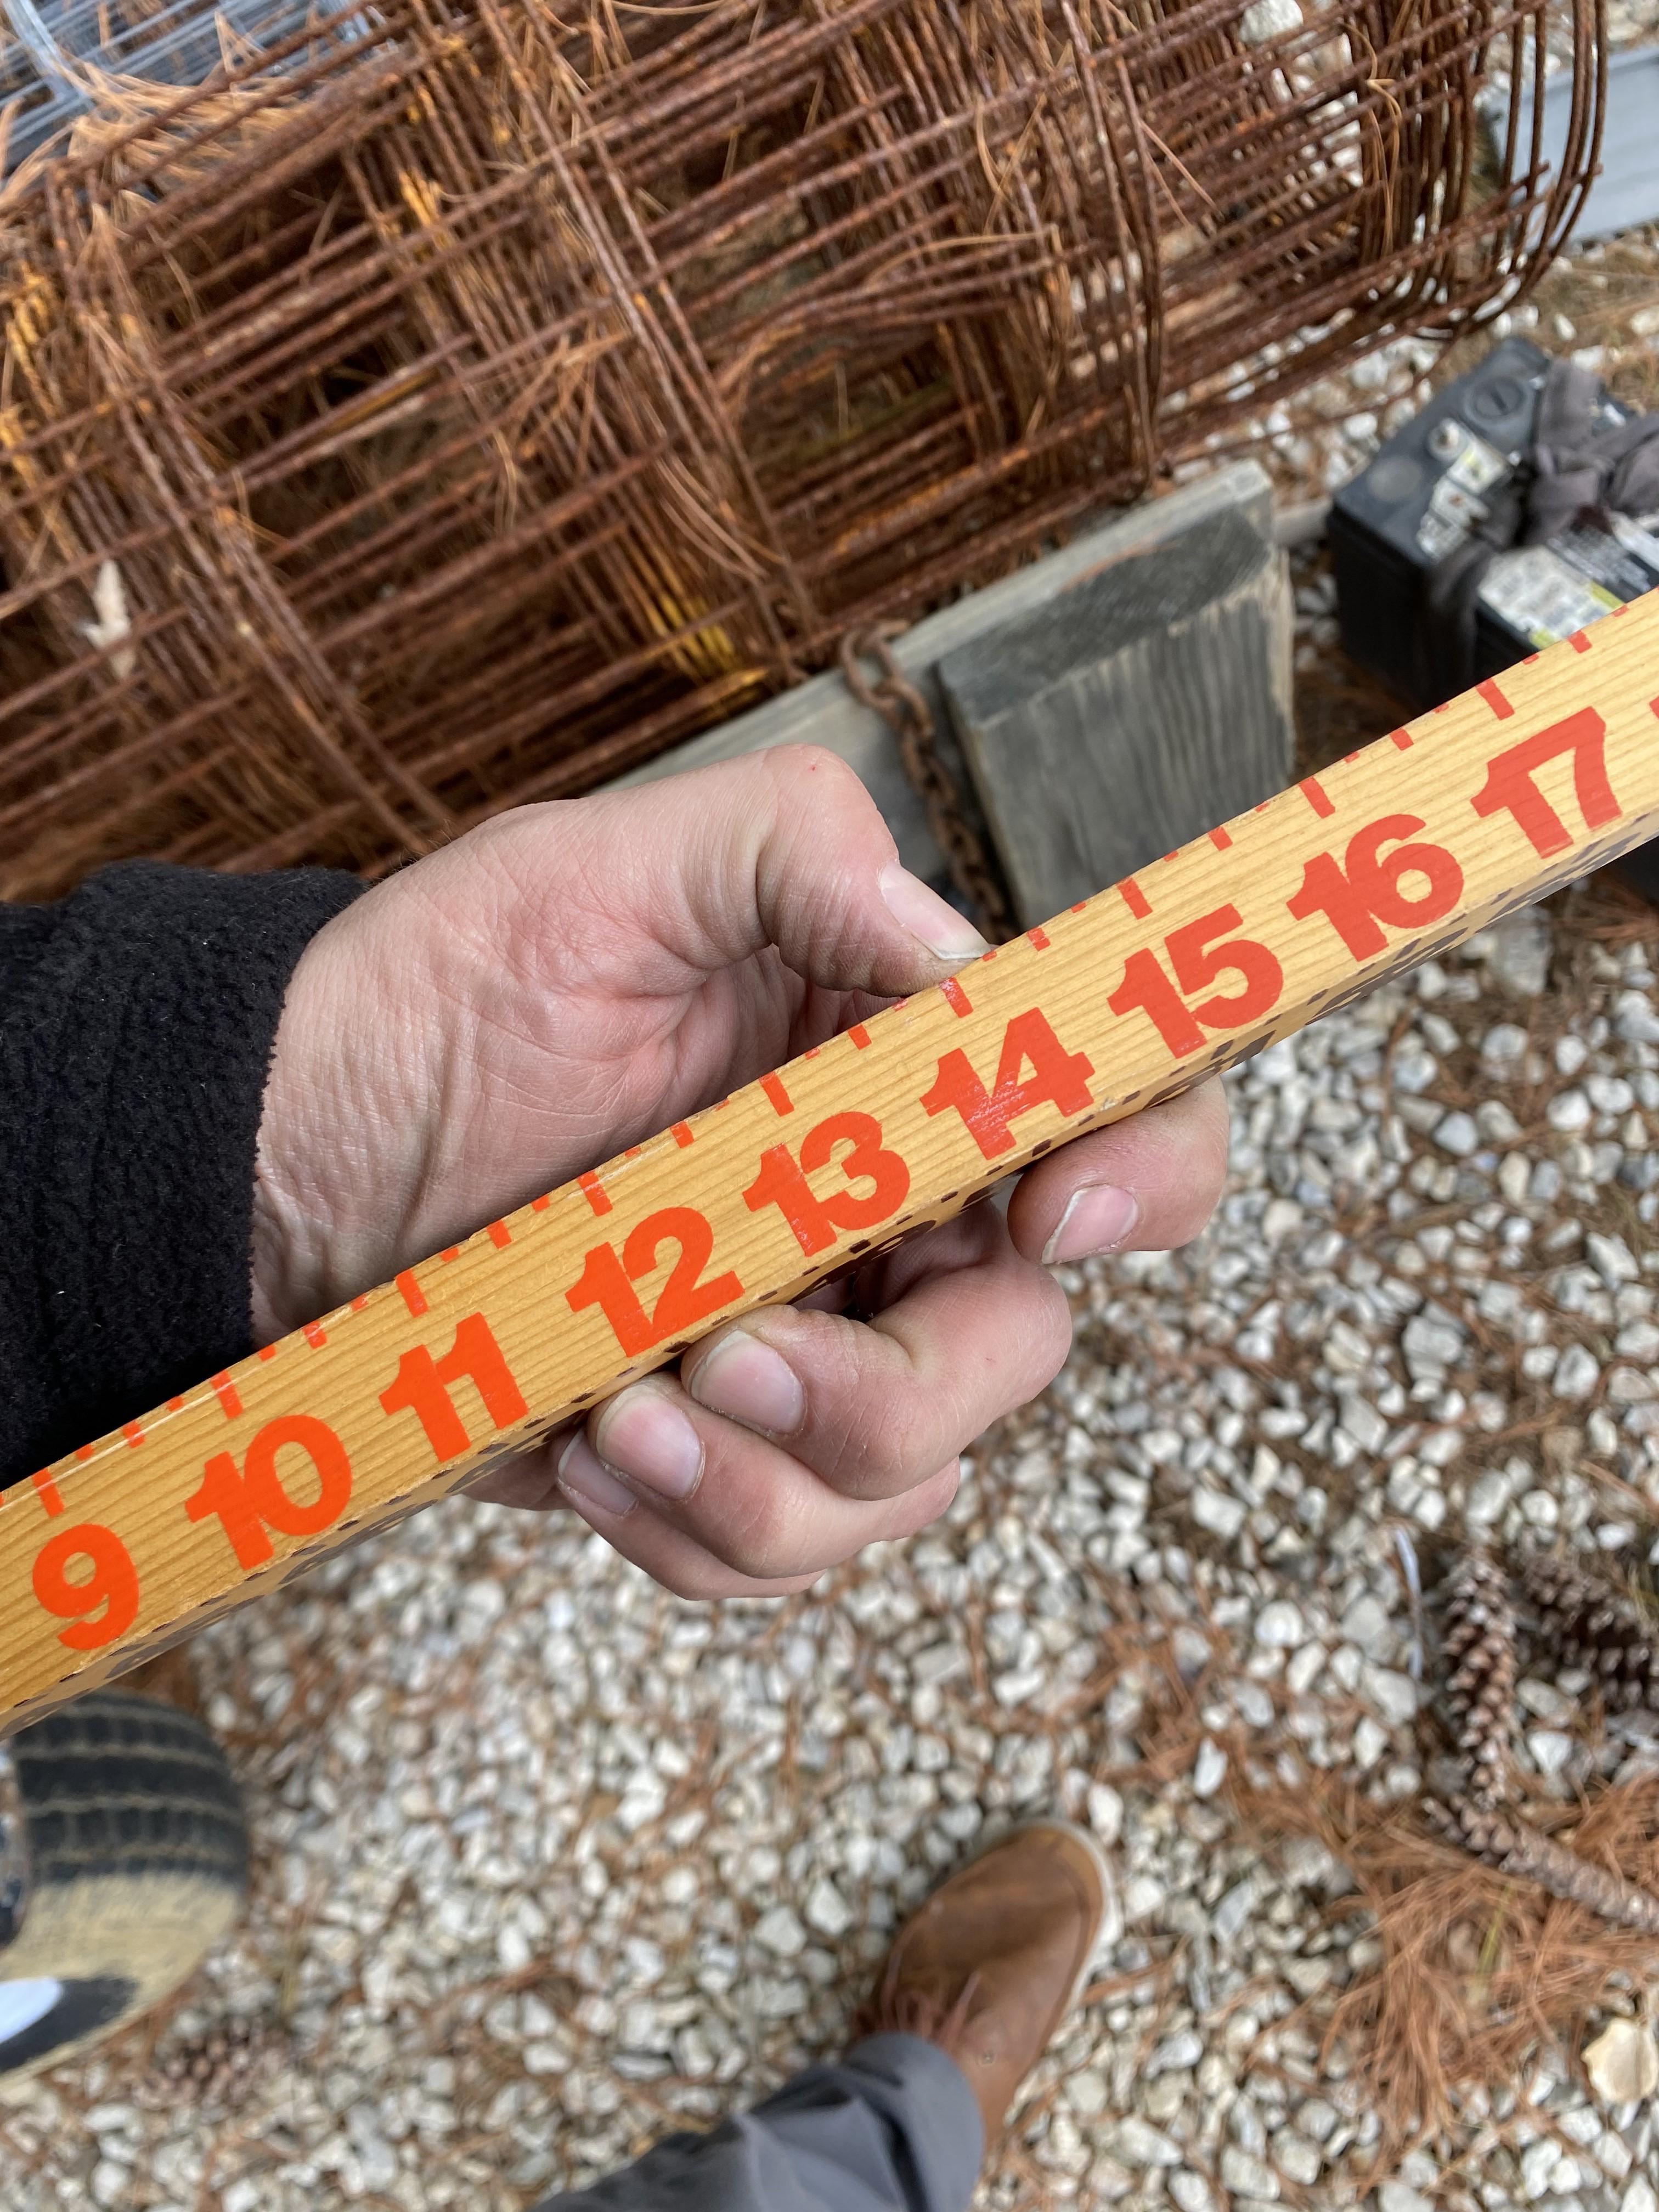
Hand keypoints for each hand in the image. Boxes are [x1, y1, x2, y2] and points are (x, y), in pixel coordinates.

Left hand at [254, 748, 1227, 1596]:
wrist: (286, 1155)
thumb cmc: (446, 989)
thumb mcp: (605, 866)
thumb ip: (796, 846)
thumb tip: (956, 953)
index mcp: (899, 1073)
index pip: (1118, 1119)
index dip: (1145, 1175)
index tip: (1046, 1213)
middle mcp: (887, 1219)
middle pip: (1022, 1347)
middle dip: (896, 1388)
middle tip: (733, 1353)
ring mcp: (810, 1349)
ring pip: (909, 1485)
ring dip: (775, 1479)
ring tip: (621, 1412)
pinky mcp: (722, 1455)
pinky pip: (790, 1551)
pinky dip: (703, 1531)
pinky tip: (593, 1453)